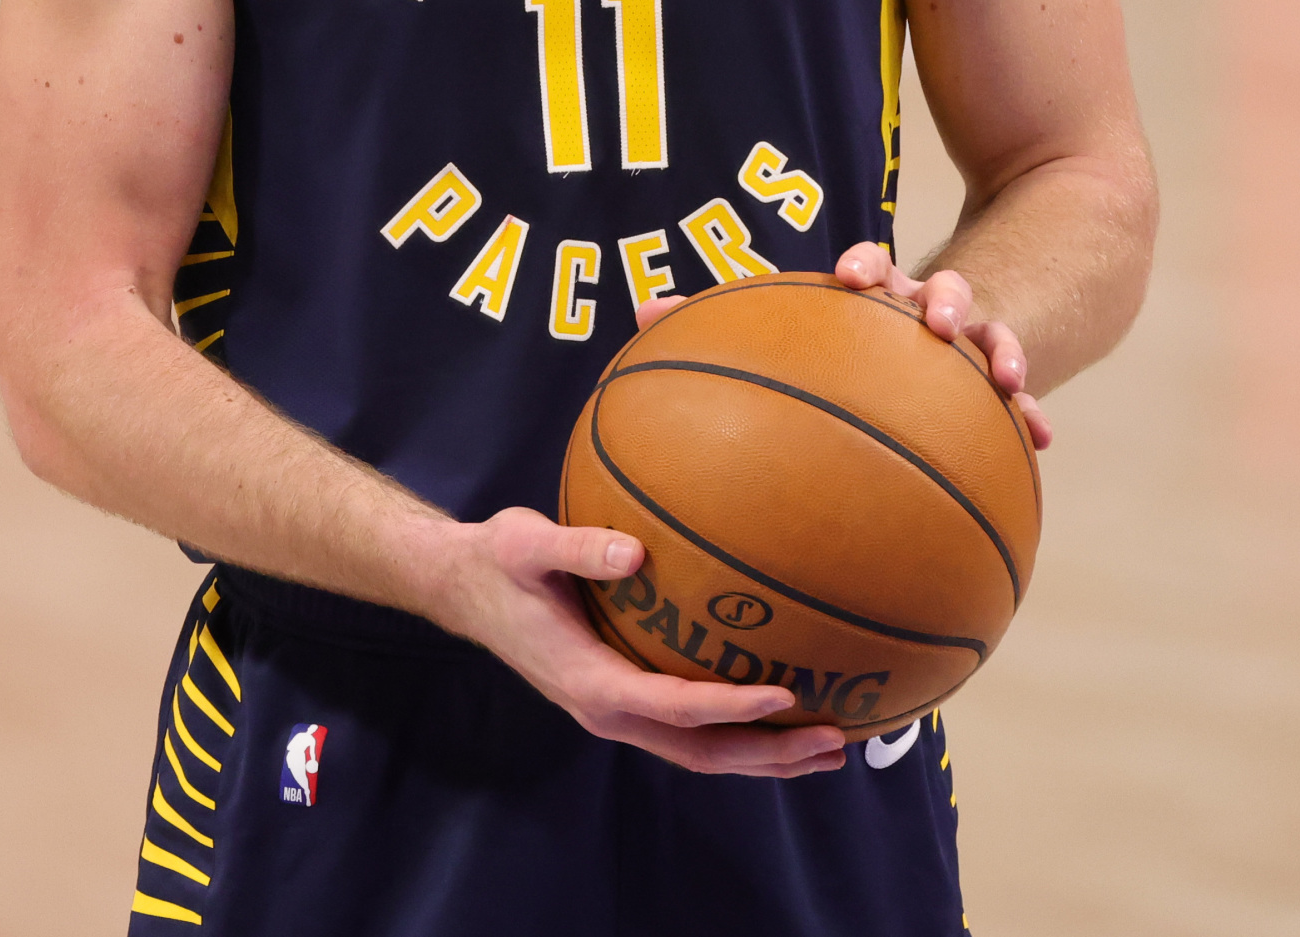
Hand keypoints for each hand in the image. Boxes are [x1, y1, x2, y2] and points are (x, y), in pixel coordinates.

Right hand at [424, 509, 850, 777]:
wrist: (464, 587)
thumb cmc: (498, 561)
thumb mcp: (526, 544)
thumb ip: (578, 549)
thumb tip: (634, 554)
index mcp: (589, 680)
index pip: (671, 706)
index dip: (727, 707)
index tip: (782, 695)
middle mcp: (607, 709)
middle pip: (700, 751)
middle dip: (768, 754)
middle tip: (835, 743)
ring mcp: (616, 710)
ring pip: (699, 751)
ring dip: (763, 755)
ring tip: (829, 750)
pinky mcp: (623, 697)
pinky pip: (689, 729)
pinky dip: (738, 732)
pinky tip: (778, 714)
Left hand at [631, 248, 1052, 448]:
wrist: (948, 322)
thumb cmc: (846, 339)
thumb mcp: (799, 328)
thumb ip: (722, 324)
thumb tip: (639, 316)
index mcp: (875, 296)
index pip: (871, 268)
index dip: (866, 267)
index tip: (855, 278)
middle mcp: (923, 311)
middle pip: (938, 292)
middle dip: (941, 298)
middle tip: (935, 317)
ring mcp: (969, 342)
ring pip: (989, 337)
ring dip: (999, 348)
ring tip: (1006, 374)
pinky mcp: (1001, 380)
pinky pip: (1020, 400)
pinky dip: (1031, 416)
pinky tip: (1040, 440)